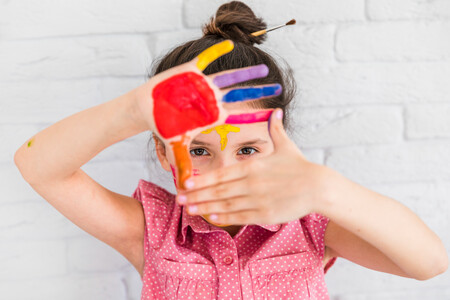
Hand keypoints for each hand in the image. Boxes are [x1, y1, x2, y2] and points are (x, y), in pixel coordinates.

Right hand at [134, 40, 281, 188]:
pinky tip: (229, 44)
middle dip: (258, 91)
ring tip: (263, 69)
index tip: (274, 114)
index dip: (255, 116)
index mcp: (212, 116)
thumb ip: (182, 165)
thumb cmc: (163, 126)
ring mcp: (203, 85)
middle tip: (279, 87)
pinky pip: (205, 60)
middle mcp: (211, 99)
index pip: (237, 117)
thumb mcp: (175, 146)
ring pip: (228, 78)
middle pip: (239, 96)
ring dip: (245, 73)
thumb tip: (185, 189)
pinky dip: (215, 53)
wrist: (147, 108)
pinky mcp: (190, 72)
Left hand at [177, 108, 333, 225]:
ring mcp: (257, 200)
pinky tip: (211, 217)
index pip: (221, 174)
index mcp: (252, 166)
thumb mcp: (286, 145)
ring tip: (189, 209)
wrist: (319, 186)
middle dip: (196, 195)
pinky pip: (240, 216)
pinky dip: (224, 217)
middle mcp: (251, 183)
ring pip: (225, 204)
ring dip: (205, 207)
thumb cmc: (300, 165)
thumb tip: (276, 111)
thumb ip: (275, 129)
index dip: (201, 180)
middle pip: (218, 190)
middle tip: (178, 198)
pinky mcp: (265, 214)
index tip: (185, 183)